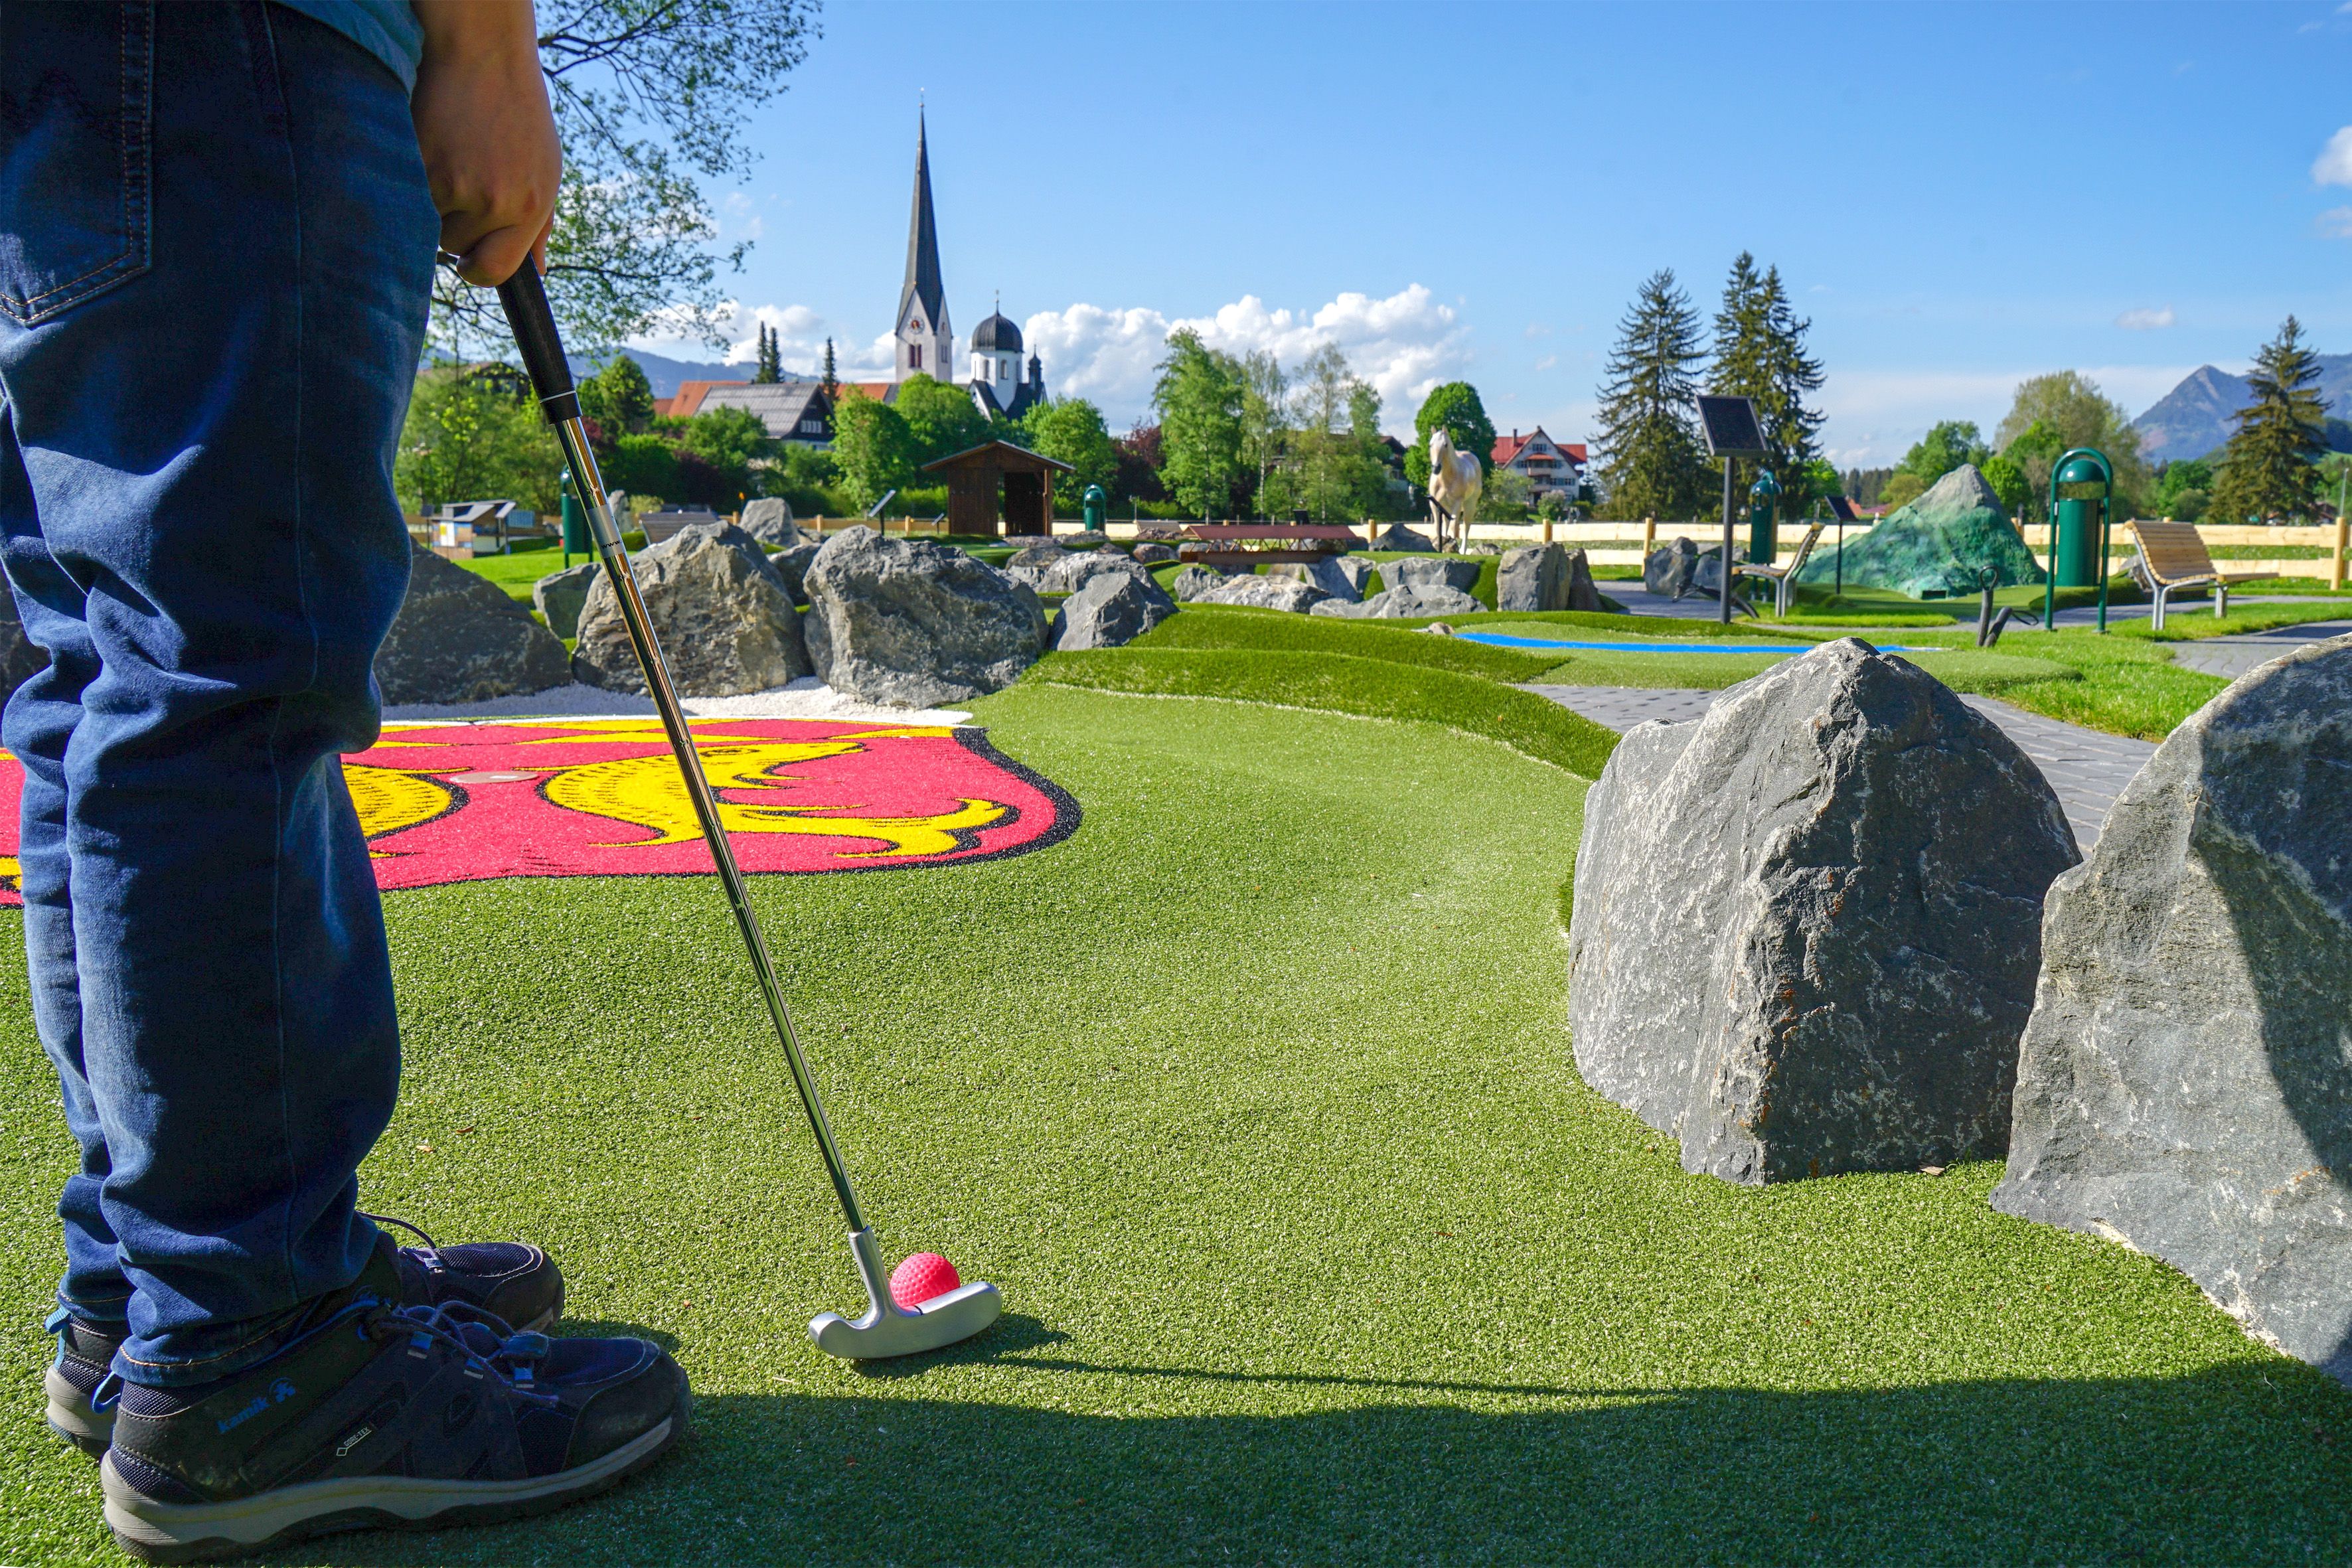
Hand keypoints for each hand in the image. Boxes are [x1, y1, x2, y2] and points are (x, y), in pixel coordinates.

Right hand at [410, 0, 559, 285]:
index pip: (496, 271)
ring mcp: (457, 184)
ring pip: (428, 220)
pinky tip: (433, 145)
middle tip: (460, 181)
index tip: (468, 260)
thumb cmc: (517, 112)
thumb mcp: (545, 169)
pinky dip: (414, 177)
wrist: (484, 54)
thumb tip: (535, 274)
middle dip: (453, 224)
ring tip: (449, 156)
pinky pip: (408, 194)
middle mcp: (498, 202)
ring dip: (431, 199)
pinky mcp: (421, 163)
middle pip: (456, 247)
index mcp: (531, 207)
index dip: (477, 269)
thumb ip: (537, 226)